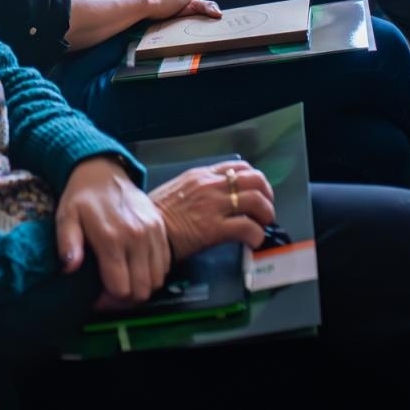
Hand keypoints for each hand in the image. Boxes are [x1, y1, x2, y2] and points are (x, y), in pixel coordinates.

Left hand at [56, 157, 169, 304]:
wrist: (103, 171)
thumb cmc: (82, 197)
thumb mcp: (66, 217)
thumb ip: (67, 244)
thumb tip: (69, 268)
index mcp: (111, 237)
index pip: (120, 289)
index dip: (108, 302)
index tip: (97, 298)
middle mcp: (137, 237)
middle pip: (141, 290)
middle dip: (125, 300)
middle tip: (111, 295)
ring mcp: (153, 232)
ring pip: (156, 281)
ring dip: (141, 288)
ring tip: (124, 282)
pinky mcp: (162, 228)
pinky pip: (165, 265)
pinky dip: (154, 274)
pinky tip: (136, 269)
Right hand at [149, 161, 274, 261]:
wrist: (142, 233)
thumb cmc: (156, 215)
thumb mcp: (178, 190)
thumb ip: (199, 189)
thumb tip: (218, 197)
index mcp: (201, 175)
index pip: (239, 167)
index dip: (255, 181)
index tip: (257, 194)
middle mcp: (211, 185)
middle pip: (255, 180)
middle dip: (267, 196)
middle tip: (264, 211)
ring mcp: (213, 206)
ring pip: (257, 201)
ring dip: (266, 215)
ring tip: (262, 226)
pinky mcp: (214, 228)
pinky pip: (248, 227)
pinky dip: (257, 236)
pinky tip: (253, 242)